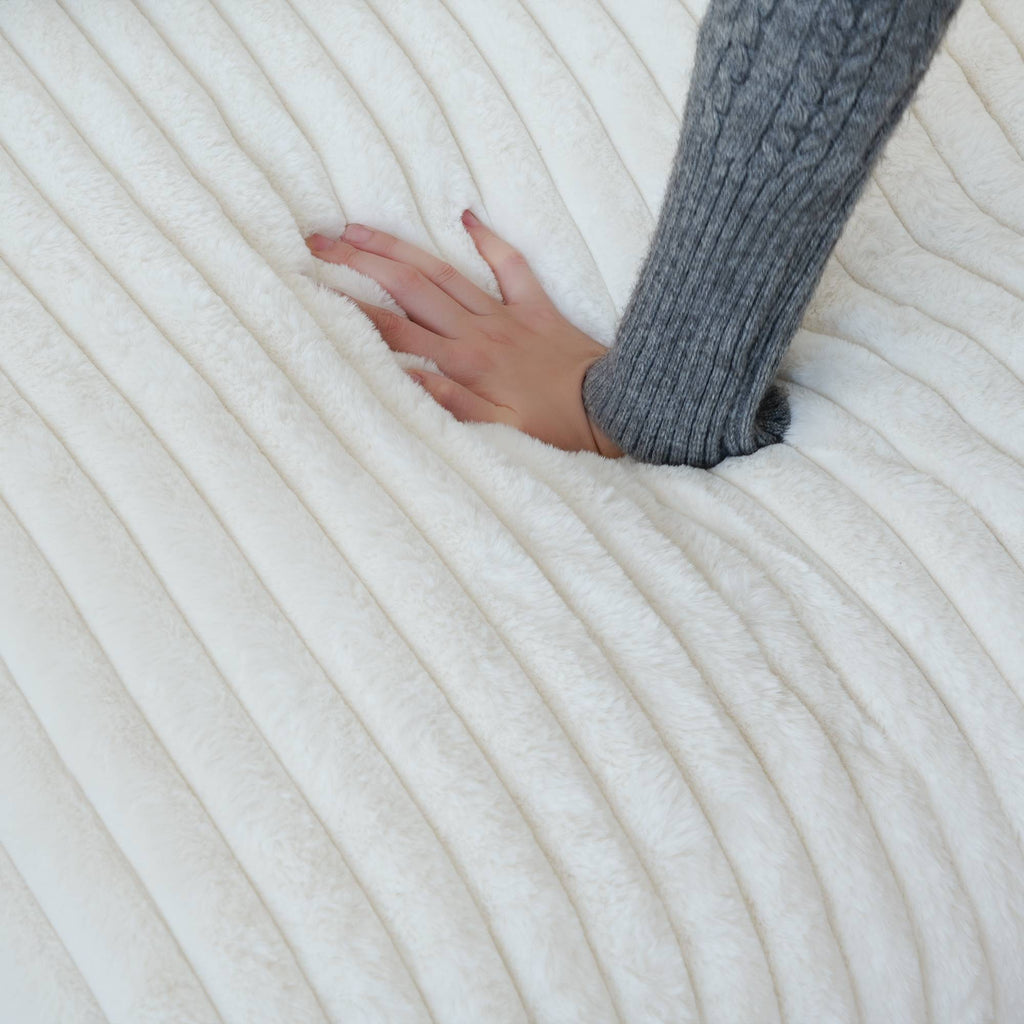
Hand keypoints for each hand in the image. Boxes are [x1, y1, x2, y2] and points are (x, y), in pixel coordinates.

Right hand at [305, 210, 623, 458]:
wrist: (616, 408)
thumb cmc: (556, 427)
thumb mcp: (499, 429)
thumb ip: (449, 402)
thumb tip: (401, 376)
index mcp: (465, 361)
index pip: (394, 328)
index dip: (350, 306)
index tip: (311, 285)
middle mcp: (479, 329)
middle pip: (408, 286)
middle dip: (359, 261)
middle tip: (318, 241)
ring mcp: (507, 312)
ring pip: (444, 270)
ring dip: (399, 246)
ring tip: (358, 226)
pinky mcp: (536, 306)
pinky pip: (510, 264)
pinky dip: (488, 239)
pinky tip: (465, 216)